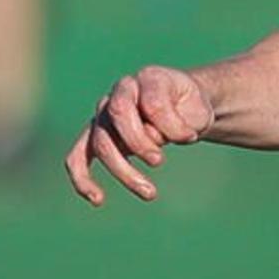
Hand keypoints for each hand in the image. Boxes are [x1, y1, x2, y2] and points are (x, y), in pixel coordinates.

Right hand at [65, 66, 219, 203]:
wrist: (183, 107)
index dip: (170, 125)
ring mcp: (106, 114)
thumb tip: (153, 138)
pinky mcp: (98, 136)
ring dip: (124, 171)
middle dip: (139, 144)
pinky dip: (83, 177)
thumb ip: (178, 122)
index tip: (190, 138)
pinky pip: (79, 156)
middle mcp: (121, 93)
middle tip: (159, 161)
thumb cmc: (191, 108)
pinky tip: (97, 199)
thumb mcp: (199, 111)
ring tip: (151, 194)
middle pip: (117, 117)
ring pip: (101, 142)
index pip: (151, 103)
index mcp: (148, 79)